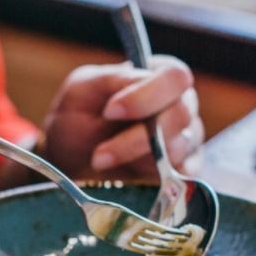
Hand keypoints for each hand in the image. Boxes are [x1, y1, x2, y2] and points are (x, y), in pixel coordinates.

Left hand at [40, 56, 202, 180]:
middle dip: (138, 136)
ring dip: (134, 159)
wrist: (69, 161)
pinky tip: (124, 177)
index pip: (175, 77)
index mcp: (161, 76)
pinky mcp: (183, 172)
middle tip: (100, 152)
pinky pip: (180, 177)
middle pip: (181, 115)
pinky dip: (151, 179)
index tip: (110, 111)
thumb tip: (140, 83)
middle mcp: (181, 105)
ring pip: (177, 149)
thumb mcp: (83, 89)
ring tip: (101, 161)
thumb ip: (114, 79)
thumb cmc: (77, 118)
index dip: (146, 96)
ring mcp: (186, 141)